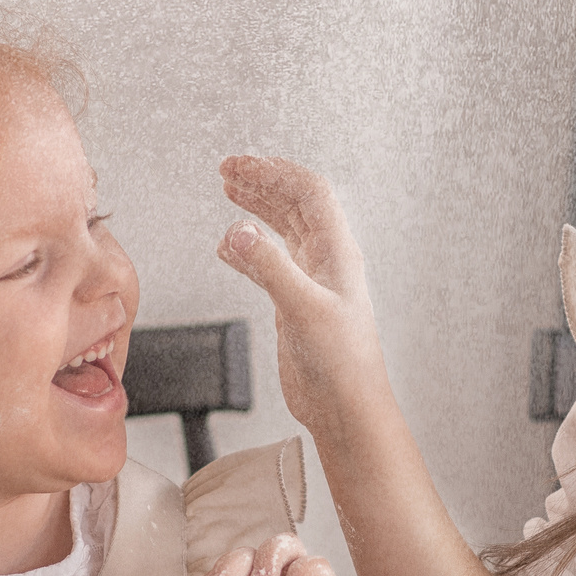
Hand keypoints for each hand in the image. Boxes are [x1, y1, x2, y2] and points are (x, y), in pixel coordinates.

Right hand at [216, 156, 388, 431]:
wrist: (347, 409)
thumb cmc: (343, 365)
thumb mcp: (304, 309)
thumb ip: (270, 268)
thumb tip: (240, 231)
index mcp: (338, 253)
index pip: (310, 193)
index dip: (276, 173)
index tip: (241, 166)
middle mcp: (326, 262)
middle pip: (295, 204)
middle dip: (263, 182)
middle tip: (228, 170)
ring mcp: (311, 282)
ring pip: (283, 230)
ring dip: (257, 208)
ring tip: (230, 190)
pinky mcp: (296, 304)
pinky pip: (271, 263)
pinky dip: (248, 249)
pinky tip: (229, 248)